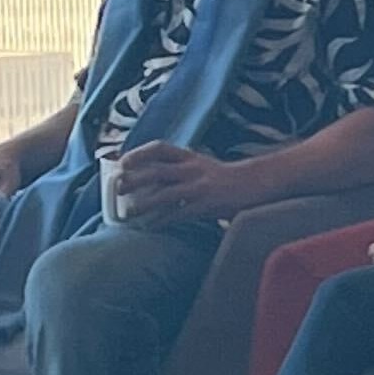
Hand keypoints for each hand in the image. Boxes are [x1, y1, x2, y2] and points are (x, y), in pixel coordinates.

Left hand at [109, 141, 244, 225]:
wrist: (256, 184)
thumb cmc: (222, 178)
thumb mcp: (199, 166)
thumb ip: (177, 170)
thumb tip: (147, 179)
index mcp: (189, 156)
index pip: (159, 148)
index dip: (138, 154)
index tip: (122, 163)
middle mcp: (192, 168)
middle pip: (157, 171)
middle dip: (135, 180)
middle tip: (118, 189)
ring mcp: (200, 187)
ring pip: (165, 194)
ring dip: (144, 204)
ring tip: (129, 212)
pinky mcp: (207, 205)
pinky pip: (180, 213)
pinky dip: (163, 221)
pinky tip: (151, 226)